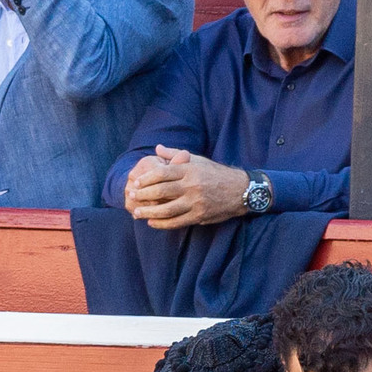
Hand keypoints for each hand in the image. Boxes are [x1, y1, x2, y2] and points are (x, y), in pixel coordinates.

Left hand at [124, 147, 251, 228]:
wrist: (240, 190)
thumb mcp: (198, 160)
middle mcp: (191, 185)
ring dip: (149, 212)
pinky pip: (177, 222)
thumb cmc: (216, 173)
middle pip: (161, 191)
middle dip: (143, 195)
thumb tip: (157, 148)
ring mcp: (195, 202)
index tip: (135, 182)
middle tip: (131, 197)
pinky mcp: (199, 216)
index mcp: (190, 170)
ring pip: (167, 209)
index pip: (162, 173)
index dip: (146, 178)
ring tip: (137, 213)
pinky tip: (152, 223)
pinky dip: (162, 223)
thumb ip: (175, 155)